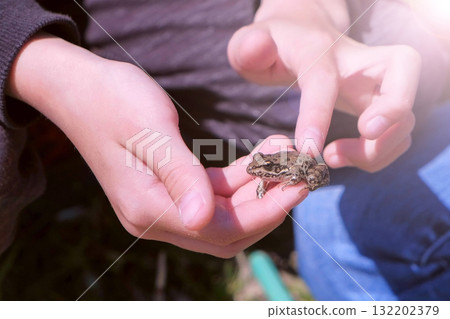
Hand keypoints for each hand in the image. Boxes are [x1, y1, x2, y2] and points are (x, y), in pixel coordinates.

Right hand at [7, 33, 305, 257]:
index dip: (265, 212)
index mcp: (147, 208)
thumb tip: (204, 220)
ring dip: (257, 189)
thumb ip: (179, 178)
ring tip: (284, 154)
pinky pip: (212, 193)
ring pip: (223, 212)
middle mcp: (155, 216)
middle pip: (226, 230)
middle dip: (268, 205)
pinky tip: (260, 157)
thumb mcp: (150, 132)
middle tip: (299, 173)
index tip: (299, 185)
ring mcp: (161, 205)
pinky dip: (239, 180)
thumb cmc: (111, 100)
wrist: (80, 88)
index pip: (220, 229)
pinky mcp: (168, 188)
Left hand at [227, 0, 420, 171]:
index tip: (307, 150)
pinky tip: (341, 156)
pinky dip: (378, 156)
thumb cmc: (275, 47)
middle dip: (390, 114)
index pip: (324, 78)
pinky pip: (398, 134)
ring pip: (405, 114)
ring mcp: (377, 82)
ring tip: (331, 158)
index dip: (318, 114)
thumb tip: (256, 49)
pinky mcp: (382, 104)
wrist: (303, 38)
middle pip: (404, 71)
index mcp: (318, 48)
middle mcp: (359, 60)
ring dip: (377, 150)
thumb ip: (248, 46)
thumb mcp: (250, 44)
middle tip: (350, 144)